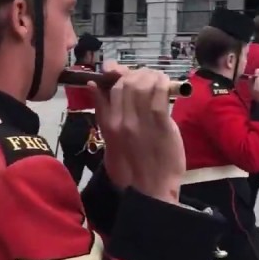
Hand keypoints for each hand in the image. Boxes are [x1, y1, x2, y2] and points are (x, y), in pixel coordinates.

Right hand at [90, 66, 184, 203]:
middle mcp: (121, 121)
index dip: (116, 74)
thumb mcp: (109, 141)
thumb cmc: (130, 169)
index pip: (108, 89)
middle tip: (146, 75)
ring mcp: (141, 122)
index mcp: (109, 125)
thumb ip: (103, 113)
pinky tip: (165, 84)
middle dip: (136, 73)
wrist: (151, 189)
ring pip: (142, 85)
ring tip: (157, 78)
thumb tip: (93, 86)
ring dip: (151, 76)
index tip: (122, 71)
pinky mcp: (161, 124)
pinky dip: (162, 83)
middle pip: (125, 84)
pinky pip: (159, 95)